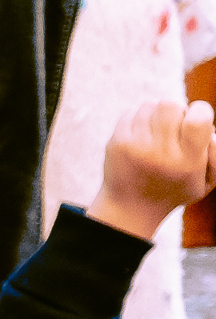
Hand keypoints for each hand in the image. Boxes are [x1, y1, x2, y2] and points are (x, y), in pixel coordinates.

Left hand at [90, 98, 215, 242]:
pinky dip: (140, 118)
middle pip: (170, 104)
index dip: (200, 111)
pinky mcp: (116, 144)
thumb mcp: (206, 178)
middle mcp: (160, 154)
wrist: (131, 208)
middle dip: (176, 110)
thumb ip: (215, 150)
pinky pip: (131, 112)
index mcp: (187, 161)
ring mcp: (135, 148)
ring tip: (158, 132)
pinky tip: (142, 134)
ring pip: (150, 105)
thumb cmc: (176, 188)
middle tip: (174, 126)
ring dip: (157, 114)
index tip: (194, 122)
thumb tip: (208, 128)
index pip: (198, 118)